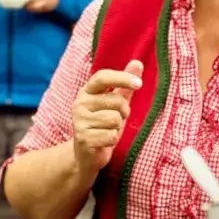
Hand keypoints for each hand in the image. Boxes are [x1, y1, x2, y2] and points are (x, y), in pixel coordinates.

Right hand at [71, 63, 142, 180]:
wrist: (86, 155)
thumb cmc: (103, 125)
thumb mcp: (115, 104)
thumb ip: (124, 85)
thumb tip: (138, 62)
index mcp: (87, 91)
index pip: (102, 77)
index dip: (122, 78)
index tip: (139, 84)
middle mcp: (79, 103)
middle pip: (116, 101)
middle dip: (123, 112)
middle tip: (115, 120)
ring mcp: (79, 121)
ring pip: (115, 119)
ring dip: (117, 127)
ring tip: (107, 130)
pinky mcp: (83, 138)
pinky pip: (111, 135)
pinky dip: (113, 140)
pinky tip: (104, 141)